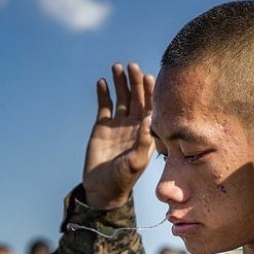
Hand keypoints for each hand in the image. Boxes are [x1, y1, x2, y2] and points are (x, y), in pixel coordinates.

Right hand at [82, 62, 155, 208]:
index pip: (152, 107)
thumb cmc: (123, 178)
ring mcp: (118, 124)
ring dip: (120, 83)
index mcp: (146, 132)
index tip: (150, 77)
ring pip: (121, 98)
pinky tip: (102, 81)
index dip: (151, 92)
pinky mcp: (102, 126)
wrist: (103, 187)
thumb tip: (150, 119)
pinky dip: (103, 93)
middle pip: (137, 98)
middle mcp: (134, 125)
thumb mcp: (136, 162)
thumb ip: (144, 142)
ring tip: (117, 67)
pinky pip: (104, 105)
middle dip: (136, 82)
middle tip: (132, 66)